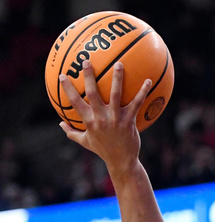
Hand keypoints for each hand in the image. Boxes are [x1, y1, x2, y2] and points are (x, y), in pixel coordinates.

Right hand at [58, 60, 151, 176]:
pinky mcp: (130, 120)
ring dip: (117, 78)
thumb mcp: (85, 142)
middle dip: (89, 77)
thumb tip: (60, 123)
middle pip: (93, 93)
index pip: (74, 102)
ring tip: (119, 64)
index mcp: (88, 121)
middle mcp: (100, 118)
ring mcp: (116, 118)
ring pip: (116, 94)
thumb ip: (72, 132)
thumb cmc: (103, 150)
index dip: (67, 89)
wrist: (121, 160)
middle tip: (86, 61)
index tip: (62, 75)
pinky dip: (143, 91)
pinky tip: (148, 80)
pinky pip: (137, 103)